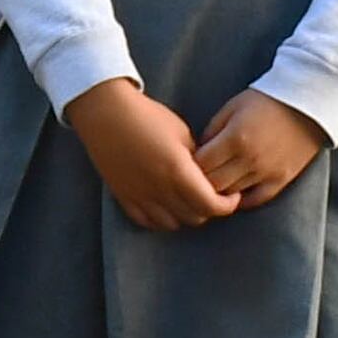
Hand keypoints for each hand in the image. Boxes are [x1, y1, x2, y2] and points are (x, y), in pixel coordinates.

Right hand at [63, 77, 228, 232]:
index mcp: (179, 172)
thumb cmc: (147, 116)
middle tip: (211, 195)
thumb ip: (197, 160)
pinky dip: (160, 219)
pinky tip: (164, 205)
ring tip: (186, 200)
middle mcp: (160, 190)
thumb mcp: (182, 133)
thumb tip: (206, 178)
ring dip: (184, 215)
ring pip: (172, 224)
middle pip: (195, 217)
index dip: (228, 204)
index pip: (212, 205)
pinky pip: (146, 222)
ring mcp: (140, 196)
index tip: (231, 195)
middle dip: (209, 209)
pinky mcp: (123, 197)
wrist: (106, 113)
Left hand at [193, 88, 329, 212]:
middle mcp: (249, 160)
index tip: (187, 162)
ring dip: (219, 192)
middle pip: (213, 184)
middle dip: (200, 181)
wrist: (308, 105)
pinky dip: (241, 200)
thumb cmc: (267, 101)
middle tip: (196, 177)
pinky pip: (255, 200)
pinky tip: (233, 194)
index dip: (189, 165)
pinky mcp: (281, 180)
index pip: (201, 164)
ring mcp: (266, 172)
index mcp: (235, 139)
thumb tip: (198, 152)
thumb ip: (212, 130)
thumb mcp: (233, 107)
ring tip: (213, 183)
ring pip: (231, 195)